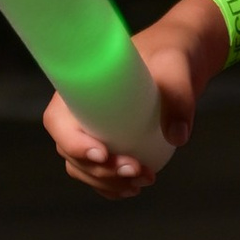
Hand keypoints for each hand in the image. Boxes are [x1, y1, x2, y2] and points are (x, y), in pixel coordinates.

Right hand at [42, 34, 204, 195]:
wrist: (182, 57)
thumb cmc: (171, 52)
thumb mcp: (176, 66)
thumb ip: (179, 95)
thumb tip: (176, 137)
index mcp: (79, 85)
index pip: (57, 121)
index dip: (72, 143)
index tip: (103, 153)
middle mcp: (78, 110)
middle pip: (70, 152)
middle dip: (99, 170)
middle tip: (136, 170)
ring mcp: (91, 128)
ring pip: (83, 167)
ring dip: (107, 182)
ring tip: (144, 180)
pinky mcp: (108, 141)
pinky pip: (97, 172)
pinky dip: (110, 186)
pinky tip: (133, 188)